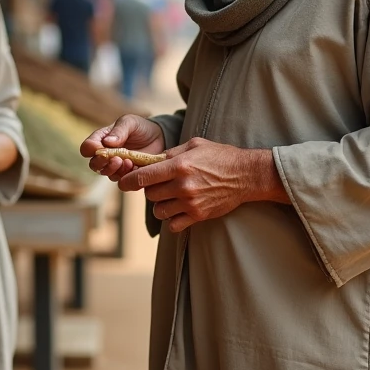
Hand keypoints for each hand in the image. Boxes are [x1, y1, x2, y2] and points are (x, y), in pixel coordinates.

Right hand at [80, 115, 165, 184]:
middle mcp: (105, 155)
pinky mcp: (127, 175)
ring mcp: (115, 167)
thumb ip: (119, 130)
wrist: (159, 137)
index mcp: (101, 140)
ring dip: (115, 170)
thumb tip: (107, 142)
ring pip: (107, 174)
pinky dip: (127, 175)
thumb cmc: (140, 127)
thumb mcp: (130, 122)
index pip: (87, 148)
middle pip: (94, 165)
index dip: (90, 149)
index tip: (99, 148)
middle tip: (115, 158)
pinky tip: (134, 166)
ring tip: (128, 161)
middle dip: (102, 163)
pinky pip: (123, 181)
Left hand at [117, 137, 286, 232]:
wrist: (246, 175)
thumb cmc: (220, 156)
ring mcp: (190, 202)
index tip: (123, 183)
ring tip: (170, 197)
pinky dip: (172, 219)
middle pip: (150, 194)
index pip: (143, 176)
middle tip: (159, 185)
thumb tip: (151, 160)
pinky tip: (178, 210)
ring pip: (159, 210)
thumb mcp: (194, 145)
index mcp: (179, 165)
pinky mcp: (198, 215)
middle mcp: (182, 185)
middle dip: (150, 190)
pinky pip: (173, 225)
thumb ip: (171, 153)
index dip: (129, 180)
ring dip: (161, 204)